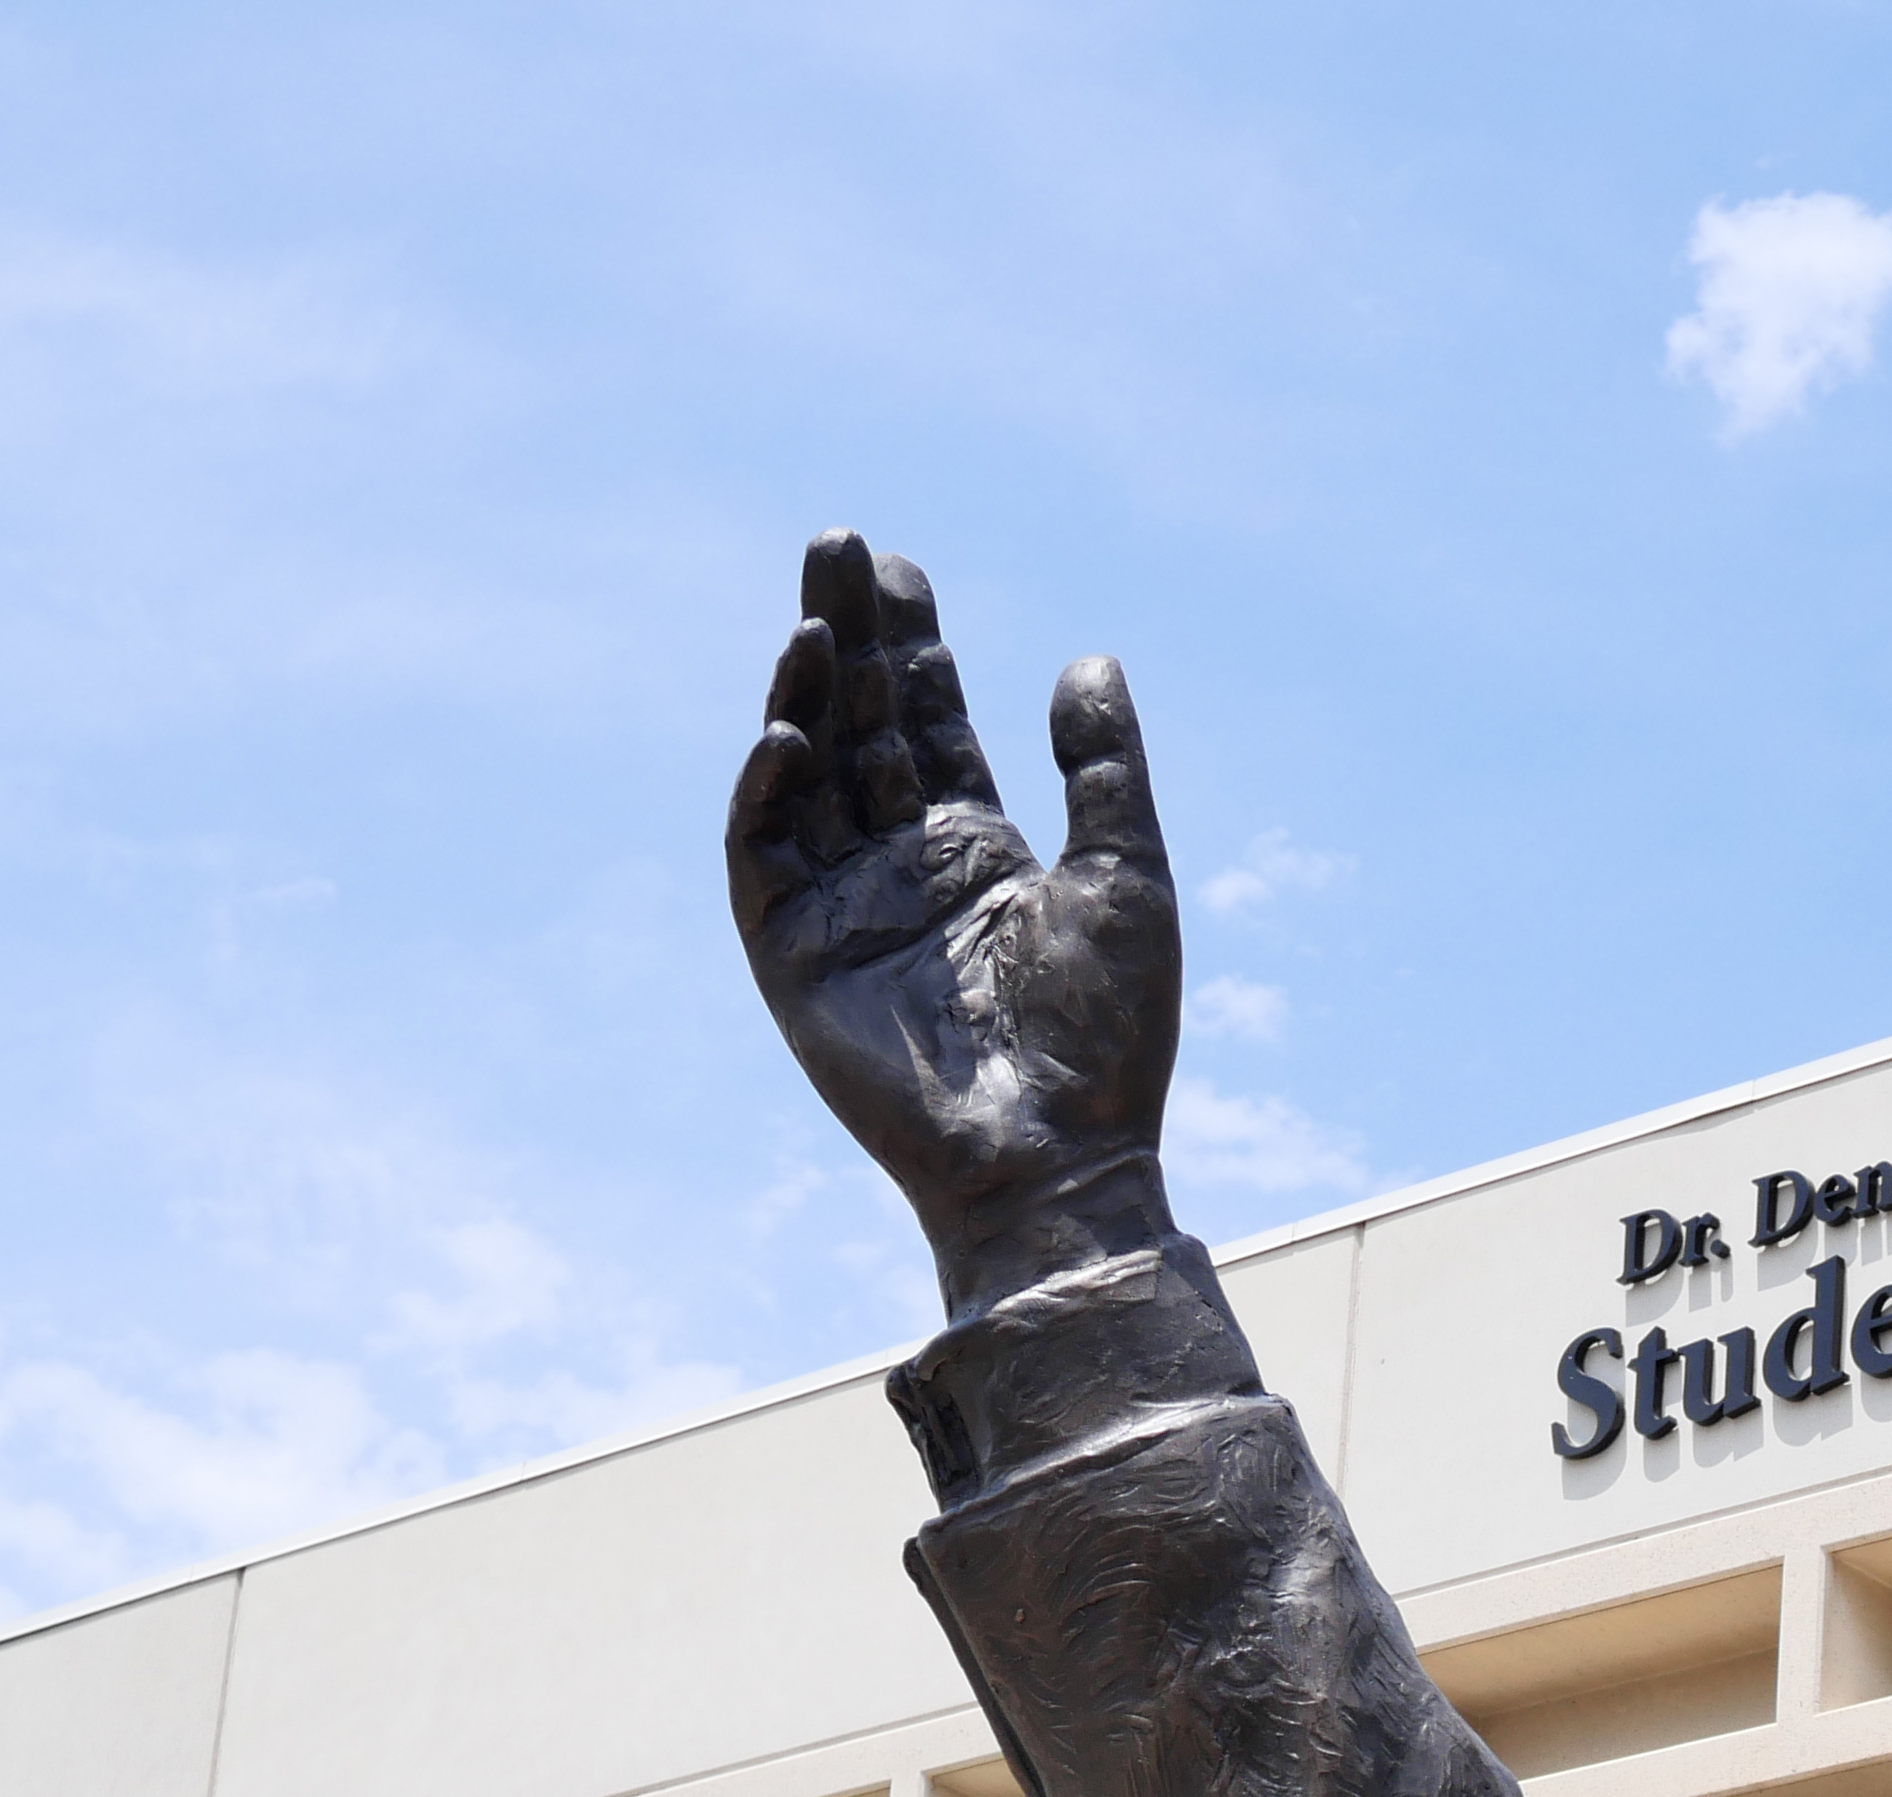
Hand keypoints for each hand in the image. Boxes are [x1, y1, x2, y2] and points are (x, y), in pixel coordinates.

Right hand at [726, 531, 1184, 1315]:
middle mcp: (901, 866)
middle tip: (834, 543)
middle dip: (844, 635)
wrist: (1058, 1157)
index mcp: (978, 848)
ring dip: (804, 695)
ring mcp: (842, 907)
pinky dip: (769, 791)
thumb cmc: (1109, 1036)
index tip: (895, 565)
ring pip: (807, 774)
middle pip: (858, 723)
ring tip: (812, 620)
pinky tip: (791, 732)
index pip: (927, 718)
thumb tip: (1087, 658)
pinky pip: (764, 855)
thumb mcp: (1127, 877)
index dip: (908, 642)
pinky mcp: (794, 957)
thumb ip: (1102, 768)